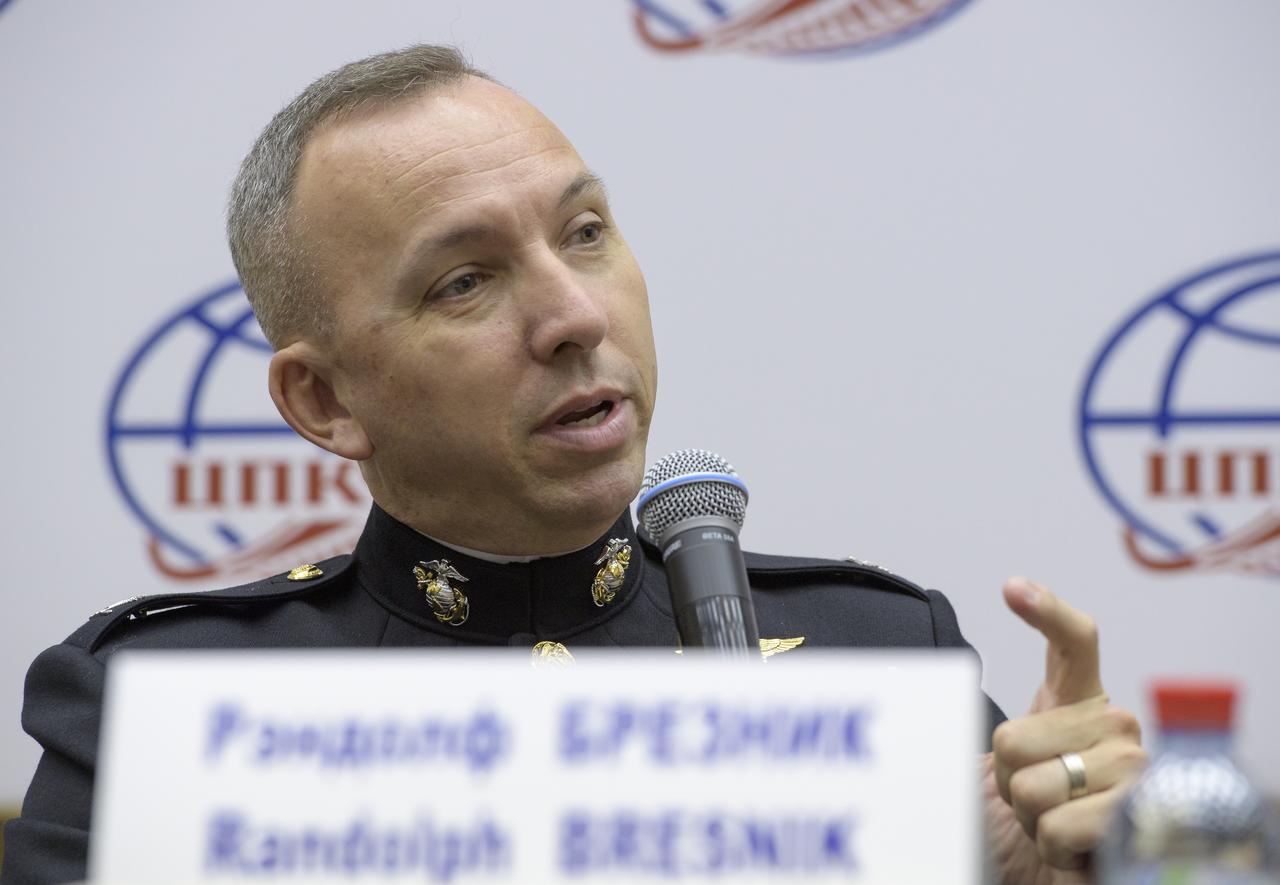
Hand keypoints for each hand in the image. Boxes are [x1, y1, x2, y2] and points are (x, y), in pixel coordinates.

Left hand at [983, 577, 1145, 882]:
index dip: (1046, 611)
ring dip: (1028, 817)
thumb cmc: (1028, 816)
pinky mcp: (1138, 822)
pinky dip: (1049, 846)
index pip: (1075, 642)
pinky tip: (1070, 850)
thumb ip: (987, 722)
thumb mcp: (999, 762)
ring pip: (1034, 785)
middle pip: (1014, 736)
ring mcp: (1136, 774)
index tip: (1012, 588)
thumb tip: (943, 685)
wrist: (1050, 872)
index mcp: (1084, 703)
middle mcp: (1118, 729)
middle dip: (1004, 778)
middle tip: (1030, 799)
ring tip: (1052, 824)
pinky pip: (1059, 825)